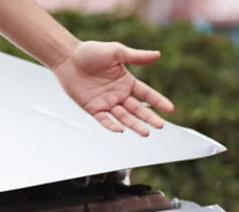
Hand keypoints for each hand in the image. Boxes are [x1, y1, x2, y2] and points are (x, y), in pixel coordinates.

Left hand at [52, 41, 174, 136]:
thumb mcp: (116, 52)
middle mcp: (119, 94)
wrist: (67, 57)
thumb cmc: (91, 52)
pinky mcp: (93, 109)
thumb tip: (157, 55)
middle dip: (149, 118)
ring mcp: (107, 103)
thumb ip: (136, 57)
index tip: (170, 109)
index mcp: (127, 81)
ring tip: (146, 132)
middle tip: (160, 126)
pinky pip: (105, 120)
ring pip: (124, 117)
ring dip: (135, 125)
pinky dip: (112, 125)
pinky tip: (121, 130)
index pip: (147, 94)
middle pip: (138, 109)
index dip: (158, 102)